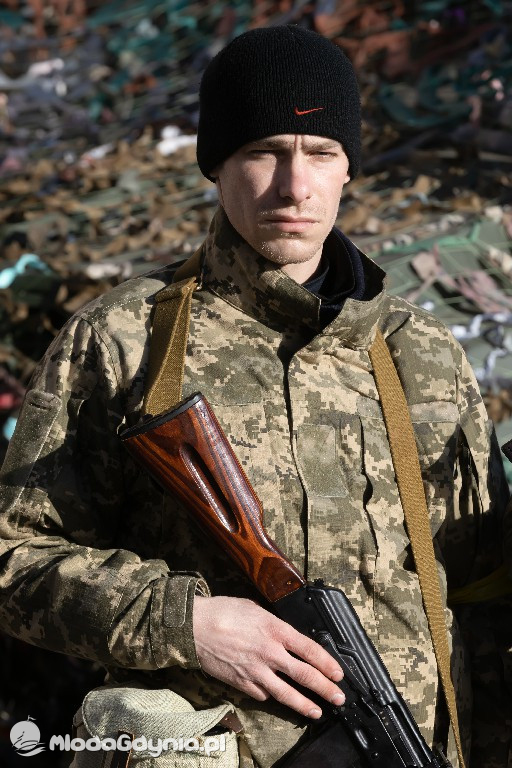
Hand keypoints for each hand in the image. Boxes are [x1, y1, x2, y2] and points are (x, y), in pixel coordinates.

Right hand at [193, 595, 344, 718]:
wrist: (195, 627)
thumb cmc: (224, 611)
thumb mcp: (255, 608)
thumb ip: (273, 624)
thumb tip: (285, 635)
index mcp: (275, 630)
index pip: (310, 650)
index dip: (328, 664)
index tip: (338, 673)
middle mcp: (270, 653)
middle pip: (305, 675)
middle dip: (325, 688)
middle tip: (339, 697)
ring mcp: (256, 671)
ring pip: (286, 693)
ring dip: (305, 704)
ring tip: (318, 711)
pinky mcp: (242, 684)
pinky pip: (263, 694)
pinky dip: (271, 696)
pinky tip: (277, 698)